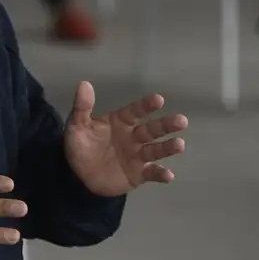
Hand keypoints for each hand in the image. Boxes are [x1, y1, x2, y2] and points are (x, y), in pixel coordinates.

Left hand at [64, 81, 187, 196]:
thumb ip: (82, 107)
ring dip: (168, 147)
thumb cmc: (81, 146)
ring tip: (180, 144)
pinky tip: (168, 175)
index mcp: (120, 122)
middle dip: (166, 125)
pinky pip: (151, 172)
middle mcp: (133, 137)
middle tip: (181, 120)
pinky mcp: (138, 173)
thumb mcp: (77, 126)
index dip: (146, 106)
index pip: (135, 112)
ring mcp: (137, 155)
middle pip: (151, 130)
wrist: (79, 175)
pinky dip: (160, 174)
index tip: (159, 99)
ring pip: (156, 150)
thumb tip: (83, 83)